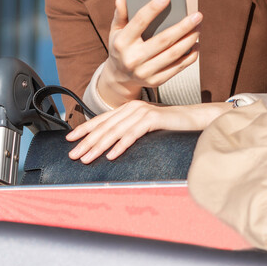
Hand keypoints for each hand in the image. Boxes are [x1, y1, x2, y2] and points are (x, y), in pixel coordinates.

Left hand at [66, 101, 228, 162]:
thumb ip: (130, 131)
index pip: (102, 119)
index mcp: (129, 109)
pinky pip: (133, 134)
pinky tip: (112, 155)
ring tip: (87, 157)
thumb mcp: (146, 127)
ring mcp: (143, 112)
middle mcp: (133, 107)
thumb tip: (111, 145)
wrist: (196, 119)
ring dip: (99, 146)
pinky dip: (121, 145)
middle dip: (87, 141)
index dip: (85, 128)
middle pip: (105, 126)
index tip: (70, 139)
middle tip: (73, 154)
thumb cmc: (172, 125)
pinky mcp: (154, 119)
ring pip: (115, 131)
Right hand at [98, 0, 201, 104]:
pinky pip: (177, 67)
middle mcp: (133, 59)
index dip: (153, 8)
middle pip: (163, 40)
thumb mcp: (116, 31)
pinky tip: (196, 44)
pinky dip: (190, 56)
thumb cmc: (121, 47)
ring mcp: (145, 72)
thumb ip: (120, 15)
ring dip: (190, 39)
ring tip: (198, 27)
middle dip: (183, 26)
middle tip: (197, 15)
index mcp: (122, 42)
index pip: (139, 22)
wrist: (119, 77)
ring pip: (173, 53)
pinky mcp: (156, 81)